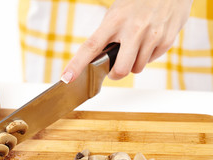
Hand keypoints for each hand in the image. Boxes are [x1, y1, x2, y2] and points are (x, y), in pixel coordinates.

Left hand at [61, 0, 192, 82]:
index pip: (91, 47)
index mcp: (115, 21)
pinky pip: (151, 61)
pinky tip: (149, 41)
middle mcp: (133, 29)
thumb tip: (96, 60)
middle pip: (120, 69)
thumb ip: (106, 35)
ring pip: (136, 68)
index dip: (77, 64)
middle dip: (116, 74)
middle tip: (115, 69)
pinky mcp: (166, 40)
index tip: (67, 78)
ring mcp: (152, 35)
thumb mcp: (117, 13)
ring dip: (133, 64)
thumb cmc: (138, 2)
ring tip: (136, 46)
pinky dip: (148, 56)